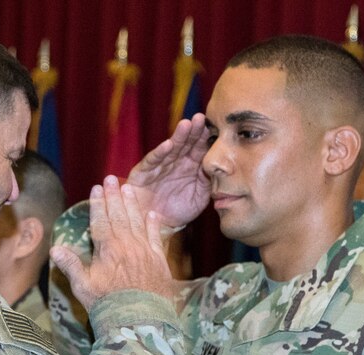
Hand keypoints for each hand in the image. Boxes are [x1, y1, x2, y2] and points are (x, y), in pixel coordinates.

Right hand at [51, 176, 171, 309]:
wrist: (139, 321)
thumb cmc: (107, 305)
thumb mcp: (82, 287)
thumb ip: (70, 265)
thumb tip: (54, 249)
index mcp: (108, 249)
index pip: (101, 220)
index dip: (98, 203)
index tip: (96, 187)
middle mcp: (127, 245)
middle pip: (119, 215)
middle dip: (114, 195)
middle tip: (112, 178)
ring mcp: (144, 251)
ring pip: (137, 221)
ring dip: (132, 203)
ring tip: (129, 187)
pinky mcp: (158, 260)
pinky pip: (155, 236)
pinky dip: (153, 224)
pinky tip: (151, 213)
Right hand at [127, 113, 210, 227]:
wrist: (156, 226)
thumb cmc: (178, 212)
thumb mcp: (199, 198)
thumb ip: (208, 183)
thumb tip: (220, 168)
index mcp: (190, 167)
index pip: (199, 149)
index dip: (206, 139)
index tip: (216, 128)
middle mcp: (175, 163)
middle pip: (186, 144)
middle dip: (193, 131)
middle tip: (201, 118)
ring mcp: (159, 167)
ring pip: (170, 149)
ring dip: (178, 137)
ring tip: (186, 125)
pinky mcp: (143, 173)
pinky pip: (152, 162)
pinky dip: (160, 153)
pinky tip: (168, 145)